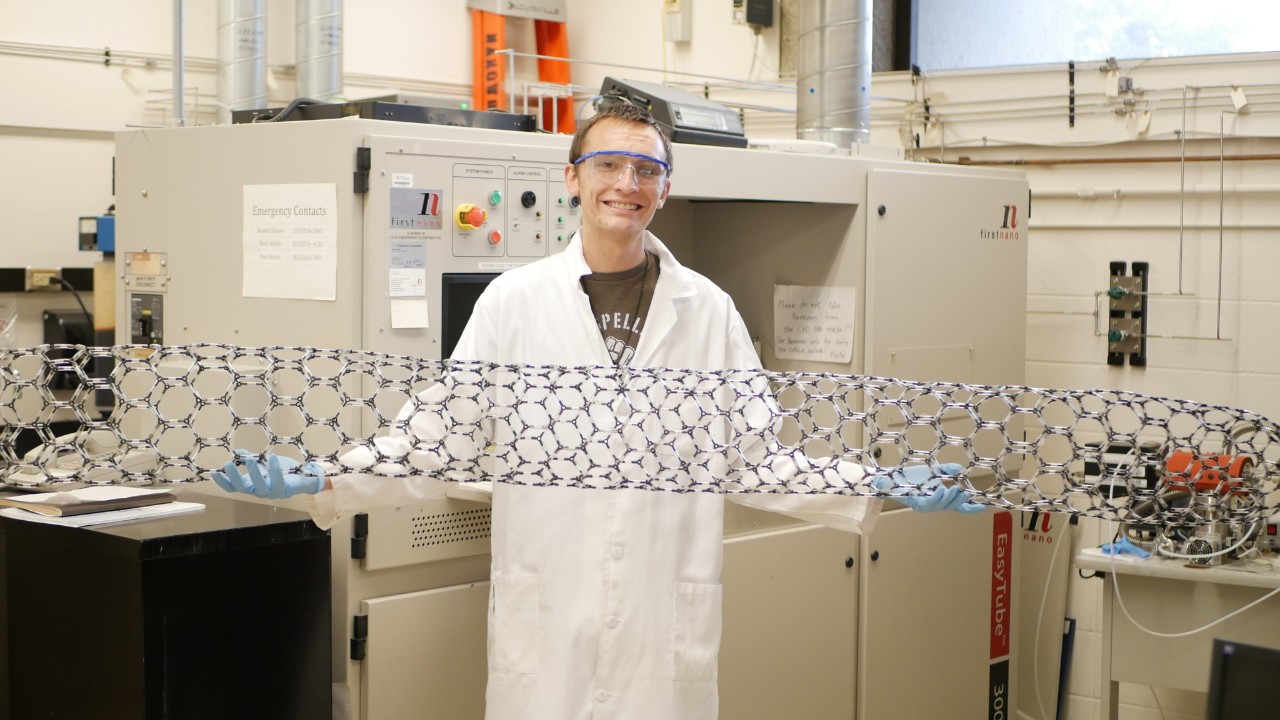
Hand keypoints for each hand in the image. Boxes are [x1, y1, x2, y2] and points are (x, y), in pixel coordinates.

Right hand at [211, 451, 325, 498]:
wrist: (303, 476)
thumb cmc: (281, 469)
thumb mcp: (263, 462)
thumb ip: (250, 458)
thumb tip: (238, 452)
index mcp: (251, 485)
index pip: (232, 488)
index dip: (222, 482)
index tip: (214, 472)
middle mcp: (258, 491)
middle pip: (242, 488)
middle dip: (235, 476)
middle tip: (229, 464)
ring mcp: (271, 492)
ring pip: (259, 487)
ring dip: (253, 472)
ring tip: (250, 459)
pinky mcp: (284, 489)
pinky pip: (277, 481)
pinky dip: (274, 469)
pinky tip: (271, 457)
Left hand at [872, 463, 984, 513]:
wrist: (892, 477)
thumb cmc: (912, 476)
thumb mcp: (933, 471)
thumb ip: (946, 470)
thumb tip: (960, 469)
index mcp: (940, 498)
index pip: (958, 506)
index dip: (970, 508)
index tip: (983, 507)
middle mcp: (935, 504)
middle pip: (951, 506)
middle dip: (959, 500)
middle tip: (965, 492)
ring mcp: (926, 506)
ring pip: (941, 506)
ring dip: (949, 498)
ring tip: (954, 490)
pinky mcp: (916, 504)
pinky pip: (928, 504)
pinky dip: (936, 498)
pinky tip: (940, 490)